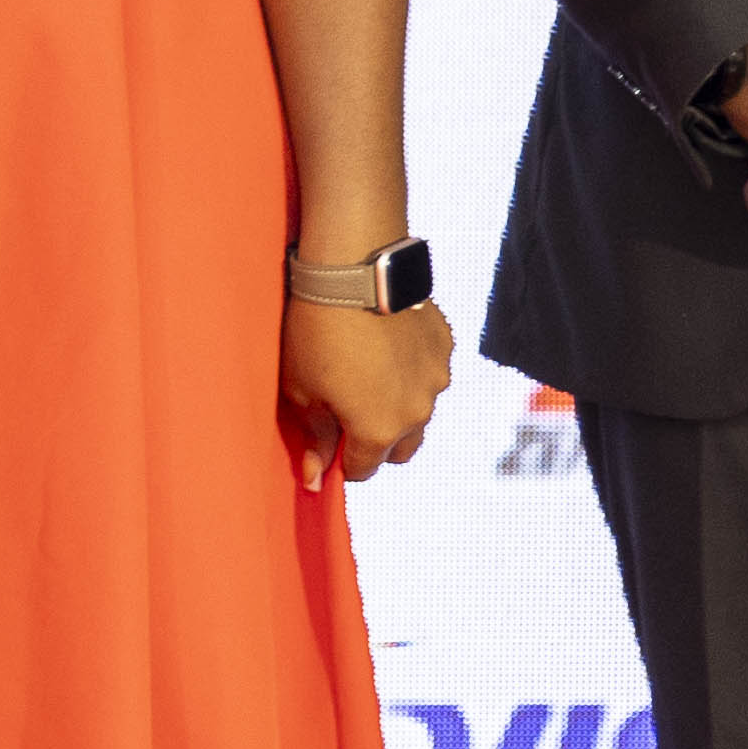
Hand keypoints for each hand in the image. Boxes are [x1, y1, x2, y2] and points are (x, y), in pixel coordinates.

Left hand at [281, 294, 455, 484]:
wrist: (353, 269)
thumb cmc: (316, 332)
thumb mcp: (302, 390)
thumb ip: (315, 438)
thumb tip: (313, 479)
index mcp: (379, 431)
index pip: (363, 469)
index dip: (341, 459)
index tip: (328, 440)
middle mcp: (417, 412)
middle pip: (400, 449)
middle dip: (376, 440)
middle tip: (348, 411)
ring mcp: (437, 378)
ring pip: (420, 410)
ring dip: (398, 404)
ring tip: (367, 371)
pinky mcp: (445, 346)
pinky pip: (430, 371)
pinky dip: (411, 369)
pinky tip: (386, 344)